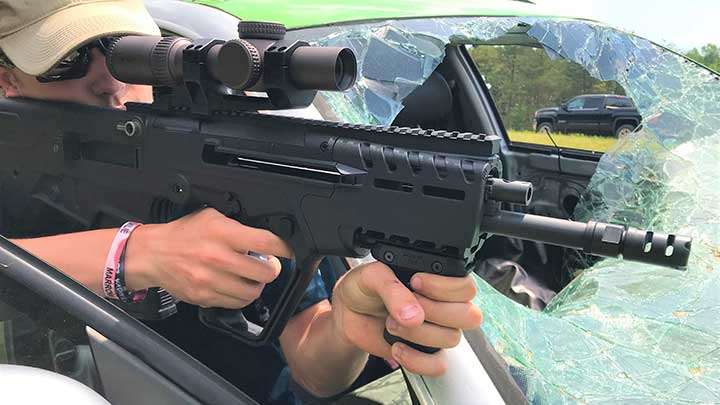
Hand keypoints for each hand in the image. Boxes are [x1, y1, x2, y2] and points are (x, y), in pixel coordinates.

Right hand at [124, 208, 291, 307]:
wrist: (153, 254)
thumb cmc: (183, 234)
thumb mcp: (212, 218)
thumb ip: (237, 227)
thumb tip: (263, 238)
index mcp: (223, 234)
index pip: (266, 242)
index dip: (283, 248)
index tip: (287, 250)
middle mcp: (218, 258)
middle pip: (265, 272)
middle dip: (272, 269)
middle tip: (269, 265)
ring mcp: (211, 280)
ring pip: (252, 292)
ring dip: (258, 285)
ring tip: (253, 278)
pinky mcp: (204, 297)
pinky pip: (235, 303)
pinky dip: (241, 297)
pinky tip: (237, 286)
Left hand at [331, 261, 481, 375]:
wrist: (348, 313)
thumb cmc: (364, 287)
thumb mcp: (372, 276)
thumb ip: (393, 289)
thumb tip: (414, 315)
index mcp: (437, 279)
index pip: (466, 287)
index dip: (446, 288)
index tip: (417, 282)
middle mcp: (443, 304)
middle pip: (469, 315)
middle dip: (434, 312)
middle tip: (405, 306)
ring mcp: (437, 329)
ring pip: (452, 338)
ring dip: (418, 333)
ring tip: (391, 323)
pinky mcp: (426, 352)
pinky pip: (439, 365)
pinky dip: (418, 360)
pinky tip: (398, 347)